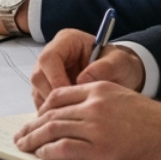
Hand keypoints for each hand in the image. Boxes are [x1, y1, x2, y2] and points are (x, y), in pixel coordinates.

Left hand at [13, 81, 160, 159]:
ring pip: (52, 129)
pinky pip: (64, 148)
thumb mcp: (124, 99)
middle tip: (21, 134)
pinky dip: (48, 151)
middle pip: (51, 113)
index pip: (59, 95)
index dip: (43, 108)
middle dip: (32, 125)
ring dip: (33, 139)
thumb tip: (78, 117)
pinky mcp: (99, 150)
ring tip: (24, 145)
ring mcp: (95, 127)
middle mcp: (93, 105)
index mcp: (99, 89)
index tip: (36, 117)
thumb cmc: (154, 122)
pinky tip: (42, 154)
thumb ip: (99, 103)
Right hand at [30, 28, 145, 106]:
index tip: (73, 96)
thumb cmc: (120, 65)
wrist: (122, 74)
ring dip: (52, 107)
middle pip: (38, 76)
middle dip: (53, 96)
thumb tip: (82, 80)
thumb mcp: (120, 62)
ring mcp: (48, 71)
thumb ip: (104, 67)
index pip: (49, 58)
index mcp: (66, 41)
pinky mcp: (49, 87)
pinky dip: (54, 112)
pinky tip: (70, 118)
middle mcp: (52, 54)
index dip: (56, 79)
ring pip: (37, 90)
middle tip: (72, 110)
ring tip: (74, 116)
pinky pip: (43, 102)